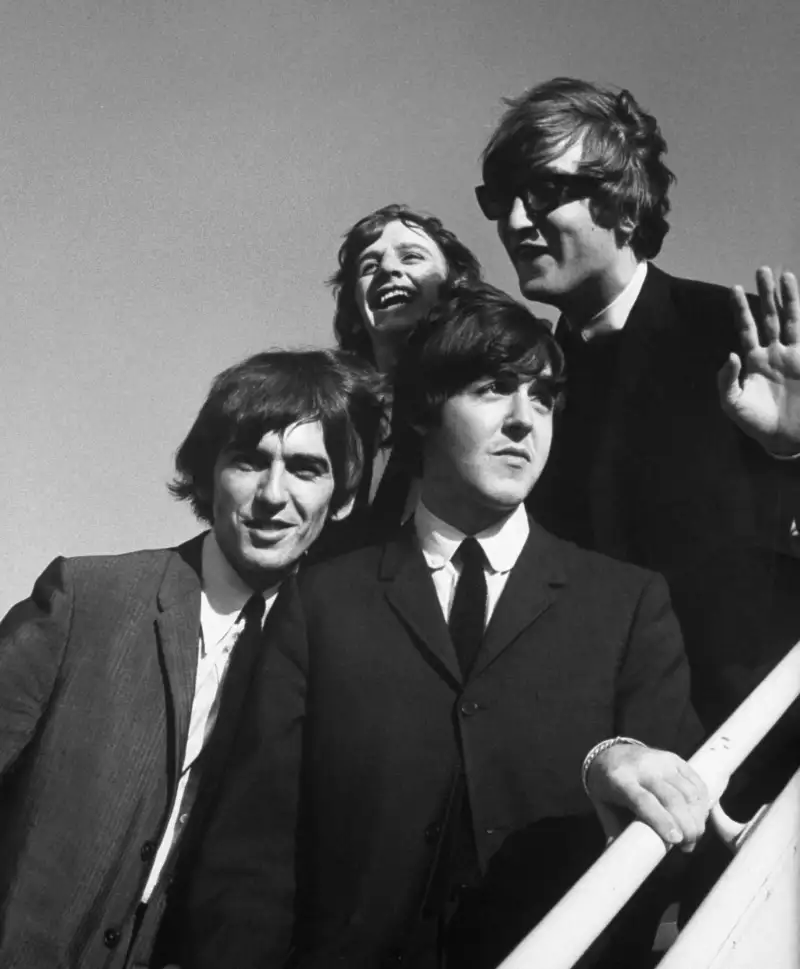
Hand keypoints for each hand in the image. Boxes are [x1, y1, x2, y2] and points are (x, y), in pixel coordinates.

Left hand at [586, 745, 708, 851]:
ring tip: (693, 835)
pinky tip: (699, 817)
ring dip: (697, 817)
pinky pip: (695, 781)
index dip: (662, 821)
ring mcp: (660, 760)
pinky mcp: (674, 758)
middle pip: (672, 798)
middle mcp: (642, 767)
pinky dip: (702, 802)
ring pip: (688, 791)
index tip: (676, 841)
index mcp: (620, 780)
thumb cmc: (606, 786)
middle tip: (688, 846)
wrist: (609, 753)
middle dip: (687, 825)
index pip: (644, 800)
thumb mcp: (603, 807)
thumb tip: (620, 867)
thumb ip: (614, 832)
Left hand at [718, 267, 799, 455]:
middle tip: (762, 269)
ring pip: (791, 320)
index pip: (746, 328)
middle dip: (766, 294)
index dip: (740, 309)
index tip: (735, 288)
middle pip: (770, 316)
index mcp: (754, 359)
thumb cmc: (756, 421)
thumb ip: (727, 381)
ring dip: (789, 298)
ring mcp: (793, 355)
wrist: (784, 437)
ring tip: (785, 275)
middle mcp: (774, 352)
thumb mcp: (733, 404)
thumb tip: (731, 354)